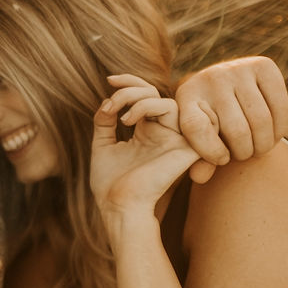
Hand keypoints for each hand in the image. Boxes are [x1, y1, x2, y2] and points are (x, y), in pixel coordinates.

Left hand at [91, 75, 198, 214]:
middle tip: (111, 98)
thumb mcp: (102, 146)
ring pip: (167, 101)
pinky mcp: (184, 146)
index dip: (130, 82)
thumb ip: (104, 121)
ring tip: (120, 116)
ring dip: (138, 98)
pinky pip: (176, 112)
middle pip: (157, 94)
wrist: (118, 207)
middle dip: (131, 87)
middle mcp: (163, 134)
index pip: (146, 97)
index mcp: (147, 133)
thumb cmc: (110, 184)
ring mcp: (175, 140)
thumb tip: (106, 99)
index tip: (108, 80)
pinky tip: (129, 121)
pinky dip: (149, 107)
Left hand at [175, 56, 287, 182]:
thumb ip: (200, 157)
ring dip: (264, 144)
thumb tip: (200, 176)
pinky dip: (279, 129)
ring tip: (258, 148)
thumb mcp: (199, 137)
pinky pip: (279, 106)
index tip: (222, 160)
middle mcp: (210, 78)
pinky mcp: (263, 65)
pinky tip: (273, 134)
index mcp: (187, 96)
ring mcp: (236, 69)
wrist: (226, 85)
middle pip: (236, 130)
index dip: (212, 153)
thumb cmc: (211, 120)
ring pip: (260, 121)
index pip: (196, 128)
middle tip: (245, 155)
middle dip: (245, 153)